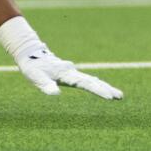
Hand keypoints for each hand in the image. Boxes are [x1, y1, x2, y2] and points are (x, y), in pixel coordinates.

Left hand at [0, 17, 122, 100]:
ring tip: (116, 95)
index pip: (86, 84)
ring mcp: (72, 71)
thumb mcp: (36, 78)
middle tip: (120, 97)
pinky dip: (96, 84)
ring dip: (104, 87)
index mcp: (66, 74)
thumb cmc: (32, 67)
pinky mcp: (69, 73)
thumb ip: (46, 86)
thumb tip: (56, 95)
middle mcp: (72, 72)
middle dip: (107, 89)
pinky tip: (101, 87)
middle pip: (93, 81)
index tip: (110, 97)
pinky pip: (86, 79)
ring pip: (91, 79)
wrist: (30, 53)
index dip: (98, 90)